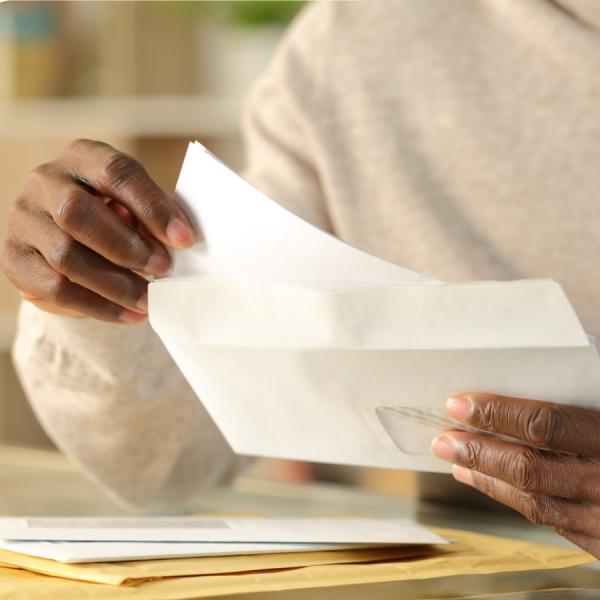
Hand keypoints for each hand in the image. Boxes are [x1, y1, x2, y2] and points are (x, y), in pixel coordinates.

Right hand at [0, 139, 195, 322]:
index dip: (153, 208)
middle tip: (162, 269)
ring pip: (66, 256)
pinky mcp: (15, 259)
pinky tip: (128, 314)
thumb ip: (154, 217)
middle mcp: (46, 181)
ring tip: (148, 299)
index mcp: (84, 157)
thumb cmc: (116, 215)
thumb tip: (180, 240)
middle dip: (127, 247)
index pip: (116, 172)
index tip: (184, 239)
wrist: (69, 237)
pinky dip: (98, 306)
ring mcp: (24, 219)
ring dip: (116, 284)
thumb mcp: (137, 205)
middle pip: (78, 213)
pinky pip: (56, 288)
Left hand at [431, 393, 599, 557]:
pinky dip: (515, 502)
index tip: (458, 405)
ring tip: (456, 462)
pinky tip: (493, 487)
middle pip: (526, 468)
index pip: (543, 425)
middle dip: (477, 452)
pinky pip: (552, 522)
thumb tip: (529, 388)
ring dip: (487, 480)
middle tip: (443, 440)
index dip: (495, 414)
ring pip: (533, 501)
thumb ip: (580, 408)